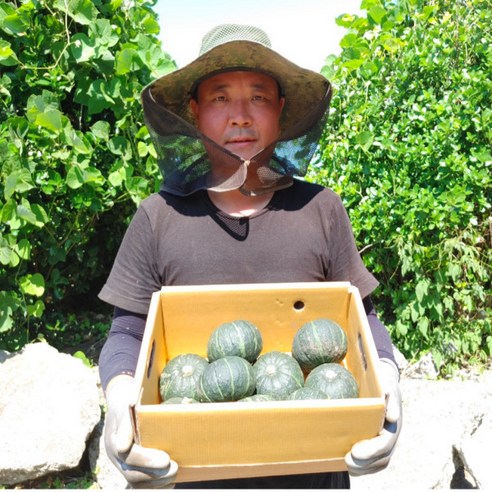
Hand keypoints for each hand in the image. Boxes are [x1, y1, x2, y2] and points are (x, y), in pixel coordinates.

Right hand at [104, 375, 177, 487]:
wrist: (121, 399)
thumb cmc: (129, 397)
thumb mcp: (127, 402)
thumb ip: (126, 424)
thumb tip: (123, 447)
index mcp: (114, 439)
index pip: (127, 456)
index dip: (146, 460)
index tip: (166, 459)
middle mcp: (115, 455)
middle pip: (131, 473)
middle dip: (155, 475)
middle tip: (175, 468)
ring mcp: (121, 462)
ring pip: (135, 481)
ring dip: (156, 483)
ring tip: (174, 475)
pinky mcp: (130, 466)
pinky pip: (139, 482)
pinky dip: (154, 485)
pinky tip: (169, 482)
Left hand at [345, 358, 401, 475]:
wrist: (384, 381)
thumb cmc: (381, 380)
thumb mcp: (385, 382)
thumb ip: (388, 395)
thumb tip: (391, 417)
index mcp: (393, 421)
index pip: (385, 442)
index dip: (371, 451)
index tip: (355, 452)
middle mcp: (391, 433)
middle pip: (382, 456)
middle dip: (365, 462)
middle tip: (346, 460)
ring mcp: (386, 439)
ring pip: (379, 461)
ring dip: (363, 467)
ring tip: (346, 464)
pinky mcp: (378, 441)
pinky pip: (374, 460)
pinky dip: (363, 466)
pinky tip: (349, 465)